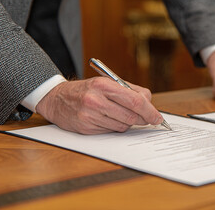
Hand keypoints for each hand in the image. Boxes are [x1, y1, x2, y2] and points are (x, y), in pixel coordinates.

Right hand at [36, 77, 162, 133]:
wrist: (57, 98)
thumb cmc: (87, 90)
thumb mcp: (107, 82)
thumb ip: (131, 90)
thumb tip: (149, 103)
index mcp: (104, 85)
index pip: (135, 101)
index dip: (150, 111)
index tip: (158, 118)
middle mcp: (96, 100)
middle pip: (131, 116)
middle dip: (142, 119)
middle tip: (146, 118)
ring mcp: (90, 115)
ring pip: (123, 126)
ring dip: (127, 122)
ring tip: (118, 114)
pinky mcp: (86, 128)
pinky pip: (111, 131)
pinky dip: (114, 127)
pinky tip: (107, 119)